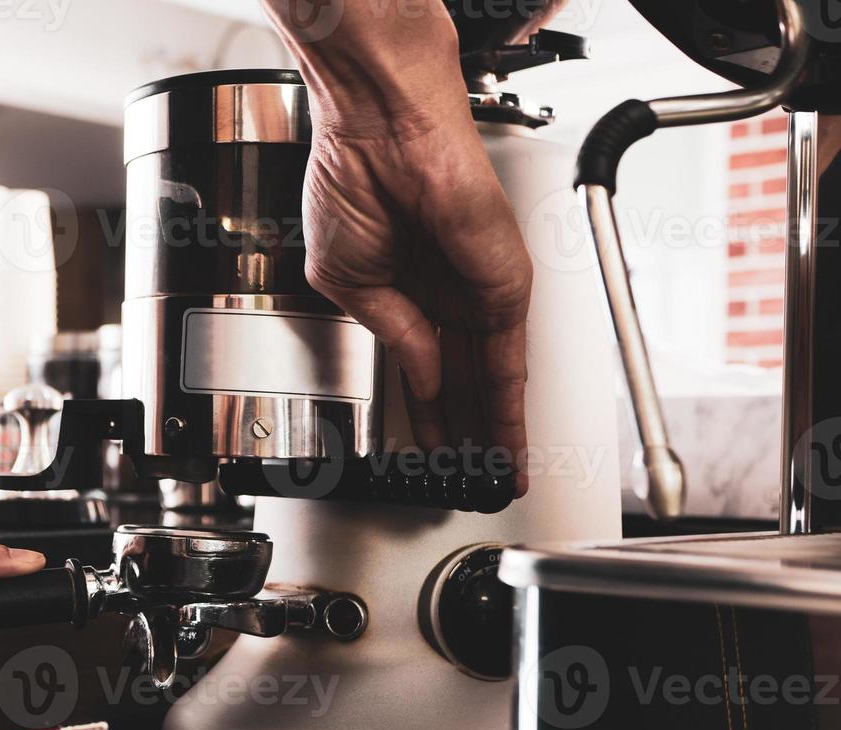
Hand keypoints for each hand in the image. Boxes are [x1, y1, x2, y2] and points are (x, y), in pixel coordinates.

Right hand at [263, 1, 531, 491]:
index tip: (432, 449)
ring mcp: (478, 288)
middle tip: (477, 476)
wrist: (378, 128)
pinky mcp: (502, 283)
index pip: (428, 366)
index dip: (430, 412)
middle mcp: (449, 291)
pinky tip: (497, 440)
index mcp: (409, 287)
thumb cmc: (354, 177)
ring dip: (494, 433)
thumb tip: (419, 374)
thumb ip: (389, 332)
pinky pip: (508, 360)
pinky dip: (505, 407)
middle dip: (471, 434)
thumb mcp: (346, 279)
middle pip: (468, 381)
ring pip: (493, 381)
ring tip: (496, 475)